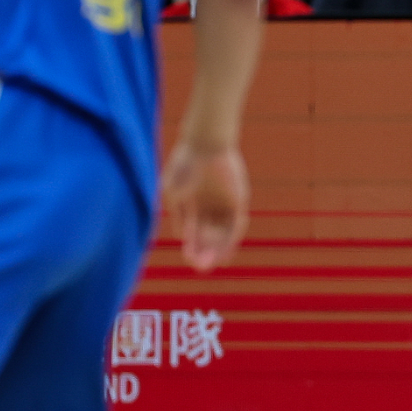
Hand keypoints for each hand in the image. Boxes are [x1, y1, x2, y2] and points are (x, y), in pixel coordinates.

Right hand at [161, 142, 249, 272]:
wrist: (204, 143)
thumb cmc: (185, 165)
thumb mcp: (174, 192)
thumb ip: (177, 215)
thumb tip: (182, 237)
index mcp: (195, 202)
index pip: (196, 230)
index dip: (193, 245)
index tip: (190, 258)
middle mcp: (211, 204)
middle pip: (210, 234)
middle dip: (205, 251)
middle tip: (200, 267)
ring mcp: (225, 202)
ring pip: (223, 232)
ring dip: (218, 249)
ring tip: (211, 264)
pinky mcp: (238, 200)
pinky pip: (236, 224)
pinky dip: (231, 240)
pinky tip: (226, 252)